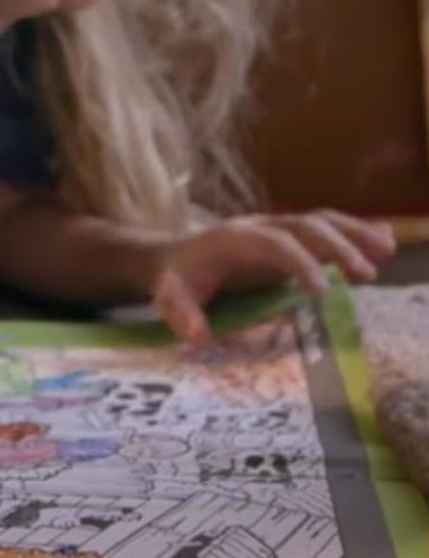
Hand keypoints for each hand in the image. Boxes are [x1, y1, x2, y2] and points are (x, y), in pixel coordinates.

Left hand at [150, 211, 394, 343]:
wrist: (174, 258)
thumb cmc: (178, 279)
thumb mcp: (170, 296)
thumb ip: (180, 314)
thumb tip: (196, 337)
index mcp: (233, 239)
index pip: (271, 243)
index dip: (297, 262)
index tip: (321, 291)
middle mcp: (259, 226)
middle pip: (303, 225)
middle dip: (335, 246)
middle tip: (366, 275)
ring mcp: (277, 228)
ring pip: (319, 221)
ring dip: (353, 232)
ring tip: (387, 251)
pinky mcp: (289, 237)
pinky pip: (323, 228)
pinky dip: (353, 230)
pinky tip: (384, 238)